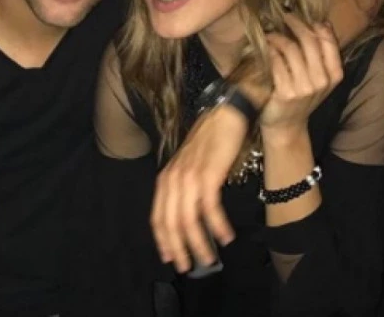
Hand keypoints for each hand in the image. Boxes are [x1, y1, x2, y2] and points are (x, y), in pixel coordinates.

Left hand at [150, 105, 246, 272]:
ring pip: (188, 220)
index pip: (157, 217)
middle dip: (180, 248)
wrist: (224, 116)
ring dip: (200, 243)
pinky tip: (226, 236)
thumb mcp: (189, 167)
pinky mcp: (208, 176)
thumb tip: (191, 217)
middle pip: (170, 224)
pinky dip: (217, 226)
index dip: (163, 241)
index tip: (170, 258)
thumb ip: (185, 189)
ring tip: (209, 258)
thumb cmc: (209, 142)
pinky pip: (210, 209)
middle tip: (190, 266)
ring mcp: (189, 178)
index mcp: (165, 179)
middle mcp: (173, 180)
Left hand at [260, 15, 343, 145]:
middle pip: (309, 41)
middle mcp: (322, 81)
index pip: (329, 41)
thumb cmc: (301, 96)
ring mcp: (305, 87)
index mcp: (335, 75)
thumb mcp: (318, 77)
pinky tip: (265, 48)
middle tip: (285, 17)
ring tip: (270, 33)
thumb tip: (321, 23)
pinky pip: (276, 62)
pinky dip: (270, 51)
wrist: (287, 125)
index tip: (302, 17)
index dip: (314, 25)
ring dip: (278, 37)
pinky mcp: (286, 92)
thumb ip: (322, 54)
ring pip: (291, 49)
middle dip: (295, 24)